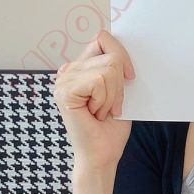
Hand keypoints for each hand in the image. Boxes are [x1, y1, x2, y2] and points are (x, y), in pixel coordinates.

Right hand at [53, 30, 135, 169]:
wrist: (102, 155)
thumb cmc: (111, 128)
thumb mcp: (119, 91)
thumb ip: (117, 68)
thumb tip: (124, 50)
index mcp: (80, 68)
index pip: (102, 38)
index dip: (121, 55)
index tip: (129, 78)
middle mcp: (68, 71)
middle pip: (109, 52)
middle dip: (120, 83)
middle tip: (110, 105)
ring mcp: (63, 80)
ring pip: (108, 68)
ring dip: (113, 95)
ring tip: (102, 111)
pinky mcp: (64, 91)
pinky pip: (100, 80)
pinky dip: (105, 100)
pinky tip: (96, 113)